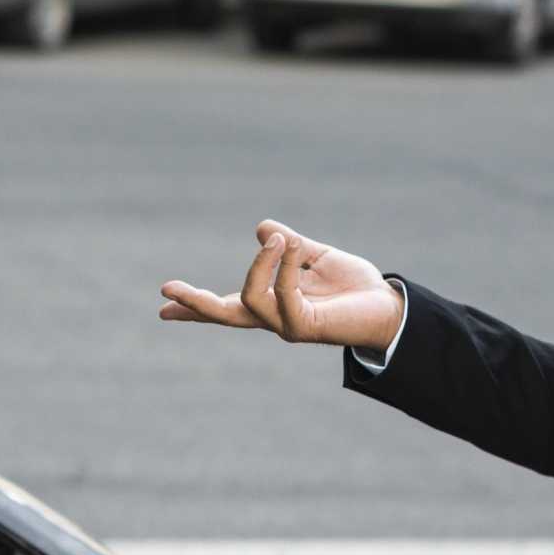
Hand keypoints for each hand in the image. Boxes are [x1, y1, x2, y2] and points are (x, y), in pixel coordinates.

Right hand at [158, 219, 403, 347]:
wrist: (390, 307)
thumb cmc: (355, 288)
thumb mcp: (317, 258)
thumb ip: (290, 247)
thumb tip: (263, 228)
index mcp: (271, 303)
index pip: (227, 305)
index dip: (195, 306)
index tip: (163, 307)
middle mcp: (274, 318)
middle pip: (223, 315)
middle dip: (194, 304)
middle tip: (167, 289)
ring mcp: (286, 325)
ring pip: (249, 300)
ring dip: (258, 264)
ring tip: (278, 239)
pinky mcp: (305, 326)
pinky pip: (282, 294)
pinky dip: (282, 266)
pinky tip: (289, 246)